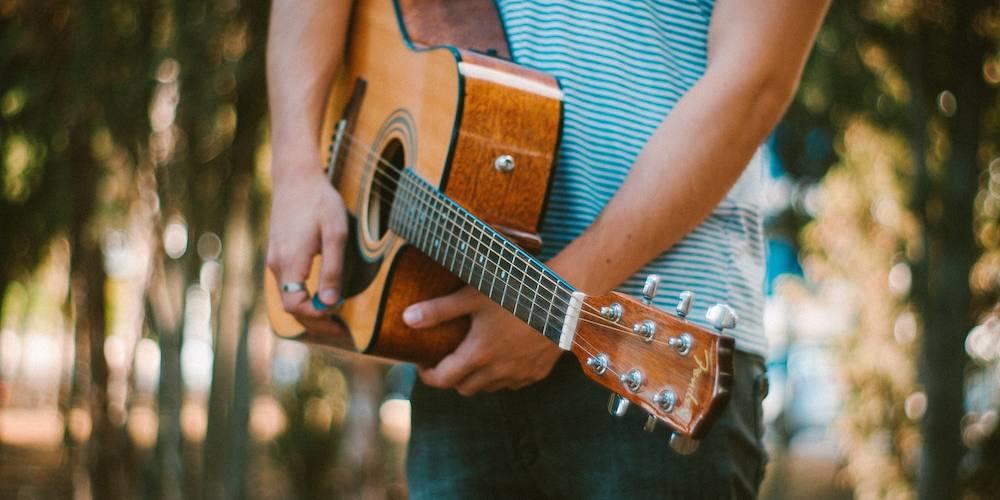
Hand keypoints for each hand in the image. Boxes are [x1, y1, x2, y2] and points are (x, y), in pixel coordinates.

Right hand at [266, 155, 346, 321]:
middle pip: (291, 308)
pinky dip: (304, 298)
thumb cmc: (320, 202)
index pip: (295, 307)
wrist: (296, 177)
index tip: (341, 323)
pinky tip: (322, 298)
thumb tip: (331, 304)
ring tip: (336, 318)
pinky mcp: (278, 254)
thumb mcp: (335, 233)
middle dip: (316, 323)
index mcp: (289, 263)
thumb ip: (332, 269)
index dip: (318, 320)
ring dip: (311, 312)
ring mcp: (275, 260)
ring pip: (289, 298)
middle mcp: (277, 265)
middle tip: (343, 331)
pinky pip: (289, 286)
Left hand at [402, 286, 562, 395]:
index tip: (423, 364)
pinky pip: (512, 383)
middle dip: (452, 377)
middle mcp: (497, 372)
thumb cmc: (517, 293)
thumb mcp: (473, 296)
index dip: (428, 375)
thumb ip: (439, 310)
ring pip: (488, 388)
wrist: (565, 300)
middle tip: (448, 358)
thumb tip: (407, 319)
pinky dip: (501, 375)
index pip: (443, 379)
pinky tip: (503, 355)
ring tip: (475, 355)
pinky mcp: (538, 373)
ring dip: (477, 377)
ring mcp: (520, 375)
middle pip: (464, 388)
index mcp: (478, 355)